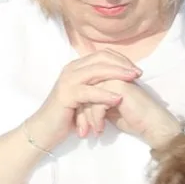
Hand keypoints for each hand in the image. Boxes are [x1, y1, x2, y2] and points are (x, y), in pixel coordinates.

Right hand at [28, 49, 143, 149]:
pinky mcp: (66, 95)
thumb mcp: (86, 95)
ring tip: (133, 80)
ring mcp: (67, 81)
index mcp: (76, 67)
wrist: (46, 128)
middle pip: (100, 58)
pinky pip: (88, 91)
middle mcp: (71, 70)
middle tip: (138, 73)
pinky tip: (118, 98)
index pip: (102, 54)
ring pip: (95, 71)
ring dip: (116, 73)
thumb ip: (98, 84)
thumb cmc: (68, 113)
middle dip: (122, 64)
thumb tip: (121, 79)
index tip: (136, 69)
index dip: (121, 59)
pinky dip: (104, 94)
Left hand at [88, 76, 184, 149]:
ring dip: (87, 118)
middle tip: (81, 131)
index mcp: (106, 77)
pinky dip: (96, 119)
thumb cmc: (133, 119)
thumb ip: (95, 102)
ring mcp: (114, 78)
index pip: (83, 89)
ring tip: (89, 133)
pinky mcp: (119, 86)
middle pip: (83, 92)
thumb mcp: (108, 109)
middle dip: (80, 114)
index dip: (79, 108)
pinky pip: (97, 103)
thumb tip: (77, 105)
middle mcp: (108, 74)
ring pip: (87, 98)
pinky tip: (100, 130)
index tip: (79, 126)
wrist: (154, 125)